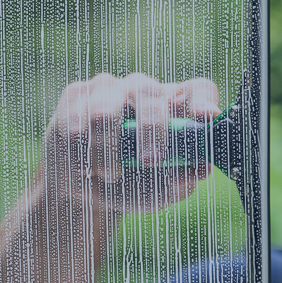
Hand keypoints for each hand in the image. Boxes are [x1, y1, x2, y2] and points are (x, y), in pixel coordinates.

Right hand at [43, 72, 220, 212]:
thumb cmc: (133, 185)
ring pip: (105, 113)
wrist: (86, 193)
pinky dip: (82, 154)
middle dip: (151, 129)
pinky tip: (86, 167)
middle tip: (150, 161)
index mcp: (175, 107)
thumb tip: (199, 170)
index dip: (203, 101)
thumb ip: (182, 180)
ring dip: (109, 153)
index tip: (206, 117)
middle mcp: (144, 90)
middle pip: (150, 94)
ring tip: (111, 175)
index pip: (198, 90)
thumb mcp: (162, 191)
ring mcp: (108, 89)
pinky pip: (76, 123)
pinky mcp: (76, 96)